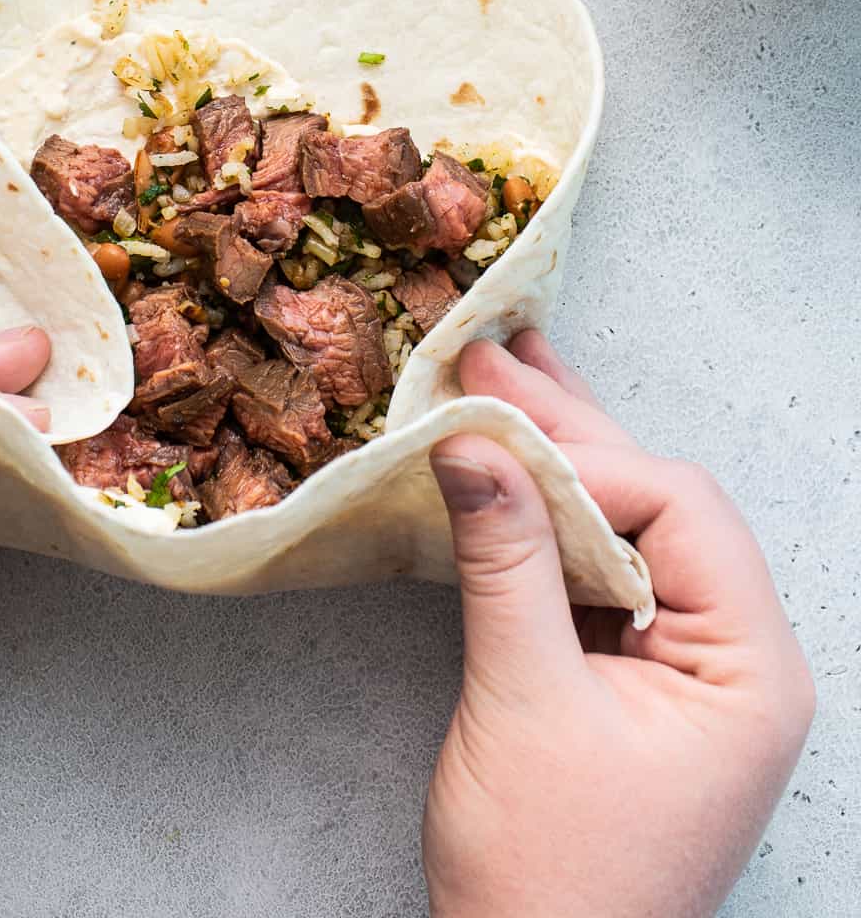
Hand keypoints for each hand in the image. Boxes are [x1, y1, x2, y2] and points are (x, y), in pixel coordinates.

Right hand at [424, 332, 813, 917]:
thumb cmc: (551, 880)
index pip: (681, 510)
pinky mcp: (633, 680)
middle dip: (569, 433)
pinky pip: (596, 573)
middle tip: (489, 362)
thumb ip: (507, 563)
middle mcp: (734, 659)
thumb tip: (475, 442)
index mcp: (751, 670)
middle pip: (656, 505)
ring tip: (499, 378)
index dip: (588, 461)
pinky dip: (545, 518)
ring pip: (625, 529)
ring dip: (556, 459)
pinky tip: (505, 468)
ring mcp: (684, 669)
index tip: (495, 434)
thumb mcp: (525, 704)